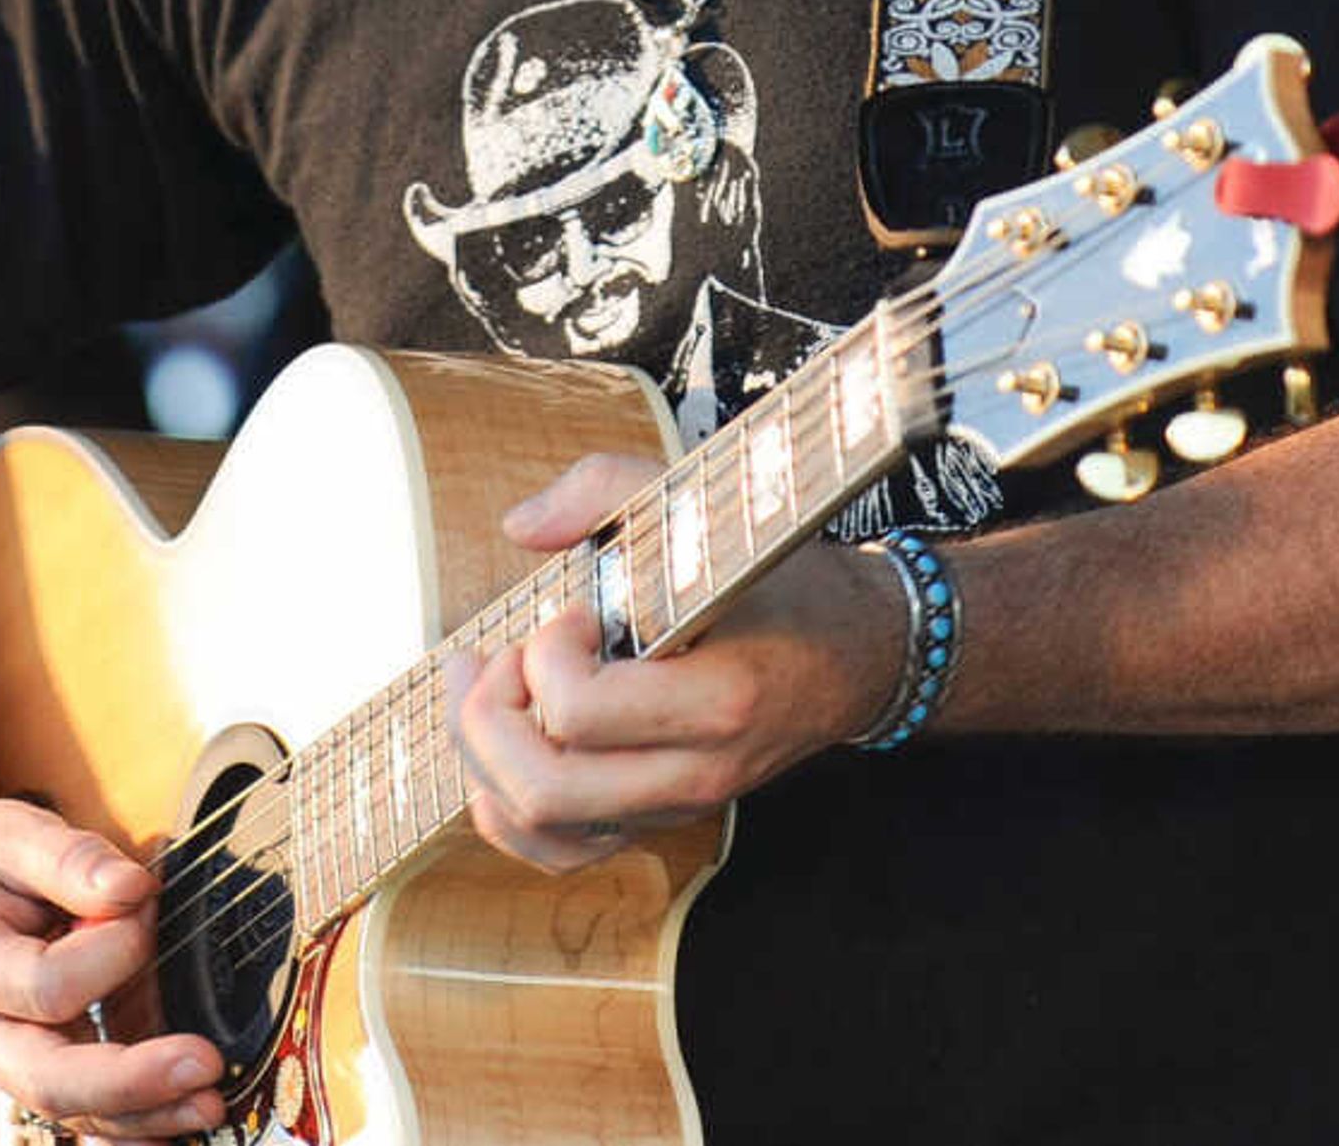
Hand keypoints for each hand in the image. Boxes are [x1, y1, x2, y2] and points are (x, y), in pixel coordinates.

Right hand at [0, 796, 226, 1140]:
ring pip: (68, 1106)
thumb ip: (71, 859)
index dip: (109, 953)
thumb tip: (132, 889)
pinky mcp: (28, 1063)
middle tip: (204, 1065)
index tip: (144, 903)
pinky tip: (176, 1118)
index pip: (43, 986)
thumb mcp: (8, 831)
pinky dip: (129, 1120)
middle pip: (48, 1079)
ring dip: (142, 1114)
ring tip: (207, 1102)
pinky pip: (78, 1106)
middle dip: (131, 1081)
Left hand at [447, 452, 904, 873]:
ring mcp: (675, 806)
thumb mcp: (711, 510)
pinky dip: (503, 806)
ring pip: (538, 828)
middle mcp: (696, 771)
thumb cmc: (781, 579)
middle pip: (544, 788)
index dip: (545, 654)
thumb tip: (519, 527)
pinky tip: (499, 744)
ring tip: (488, 691)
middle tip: (500, 655)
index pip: (582, 711)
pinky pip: (557, 849)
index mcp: (719, 696)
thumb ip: (608, 489)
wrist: (857, 652)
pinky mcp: (657, 820)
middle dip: (486, 717)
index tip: (571, 611)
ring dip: (482, 760)